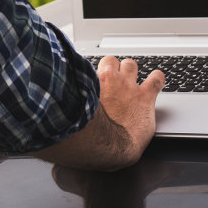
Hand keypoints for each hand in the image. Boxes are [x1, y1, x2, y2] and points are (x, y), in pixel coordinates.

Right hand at [32, 55, 163, 170]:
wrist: (109, 146)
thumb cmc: (88, 137)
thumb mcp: (72, 120)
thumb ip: (67, 113)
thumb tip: (49, 122)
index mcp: (90, 85)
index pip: (91, 67)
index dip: (95, 74)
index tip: (95, 79)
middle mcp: (109, 80)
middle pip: (112, 60)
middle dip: (114, 68)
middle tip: (115, 79)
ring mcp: (128, 87)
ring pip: (131, 64)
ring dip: (132, 70)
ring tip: (135, 77)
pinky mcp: (145, 97)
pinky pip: (156, 79)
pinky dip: (158, 78)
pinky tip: (158, 80)